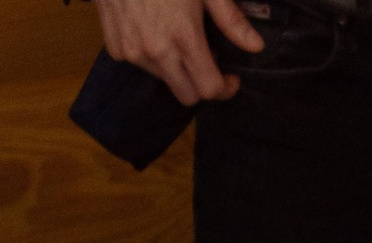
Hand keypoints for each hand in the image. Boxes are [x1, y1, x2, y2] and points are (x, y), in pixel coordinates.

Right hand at [97, 0, 268, 103]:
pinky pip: (140, 65)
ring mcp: (132, 52)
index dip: (225, 89)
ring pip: (164, 80)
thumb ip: (230, 19)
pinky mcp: (115, 48)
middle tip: (205, 60)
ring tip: (175, 37)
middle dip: (201, 84)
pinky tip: (152, 30)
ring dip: (175, 68)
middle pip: (187, 95)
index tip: (230, 78)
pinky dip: (151, 56)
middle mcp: (156, 52)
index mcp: (183, 38)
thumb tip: (256, 46)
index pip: (208, 89)